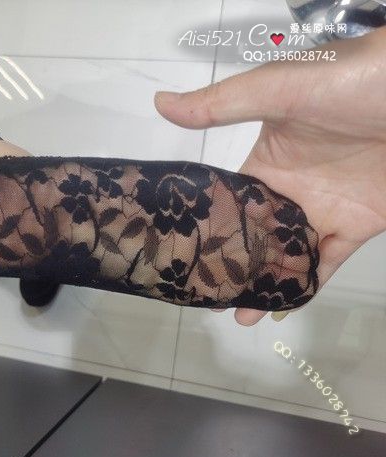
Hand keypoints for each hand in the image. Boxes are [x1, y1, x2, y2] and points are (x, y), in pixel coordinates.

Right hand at [154, 27, 385, 324]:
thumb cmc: (348, 81)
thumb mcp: (278, 88)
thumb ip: (221, 105)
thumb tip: (159, 104)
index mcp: (266, 160)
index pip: (228, 200)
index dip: (206, 227)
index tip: (178, 254)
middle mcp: (290, 189)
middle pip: (254, 235)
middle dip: (231, 264)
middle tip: (203, 296)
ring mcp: (323, 209)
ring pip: (286, 254)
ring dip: (264, 283)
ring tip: (236, 313)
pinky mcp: (358, 224)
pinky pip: (327, 261)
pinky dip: (306, 284)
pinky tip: (281, 308)